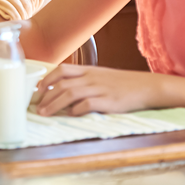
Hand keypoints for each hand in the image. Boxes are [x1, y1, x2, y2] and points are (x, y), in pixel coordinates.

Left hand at [36, 64, 162, 116]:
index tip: (37, 90)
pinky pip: (87, 104)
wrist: (148, 87)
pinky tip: (71, 114)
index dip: (46, 79)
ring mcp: (100, 89)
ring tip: (45, 113)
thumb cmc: (123, 84)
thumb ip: (84, 80)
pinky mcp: (109, 101)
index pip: (61, 70)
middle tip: (37, 107)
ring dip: (54, 104)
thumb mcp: (101, 76)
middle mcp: (91, 78)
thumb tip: (63, 91)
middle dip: (46, 96)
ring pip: (70, 94)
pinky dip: (76, 110)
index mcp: (89, 70)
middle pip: (62, 84)